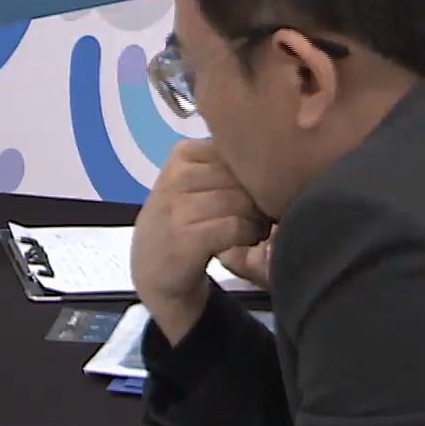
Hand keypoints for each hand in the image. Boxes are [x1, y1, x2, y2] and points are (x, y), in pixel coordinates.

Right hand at [133, 140, 269, 322]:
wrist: (152, 274)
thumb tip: (272, 157)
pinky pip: (236, 227)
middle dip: (260, 198)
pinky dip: (248, 236)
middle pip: (242, 176)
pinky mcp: (185, 238)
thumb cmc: (180, 225)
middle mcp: (176, 176)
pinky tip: (244, 243)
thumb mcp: (192, 186)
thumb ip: (222, 167)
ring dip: (257, 219)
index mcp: (182, 154)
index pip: (237, 152)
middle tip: (262, 217)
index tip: (254, 195)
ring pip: (241, 201)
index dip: (255, 174)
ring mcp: (177, 207)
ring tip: (255, 230)